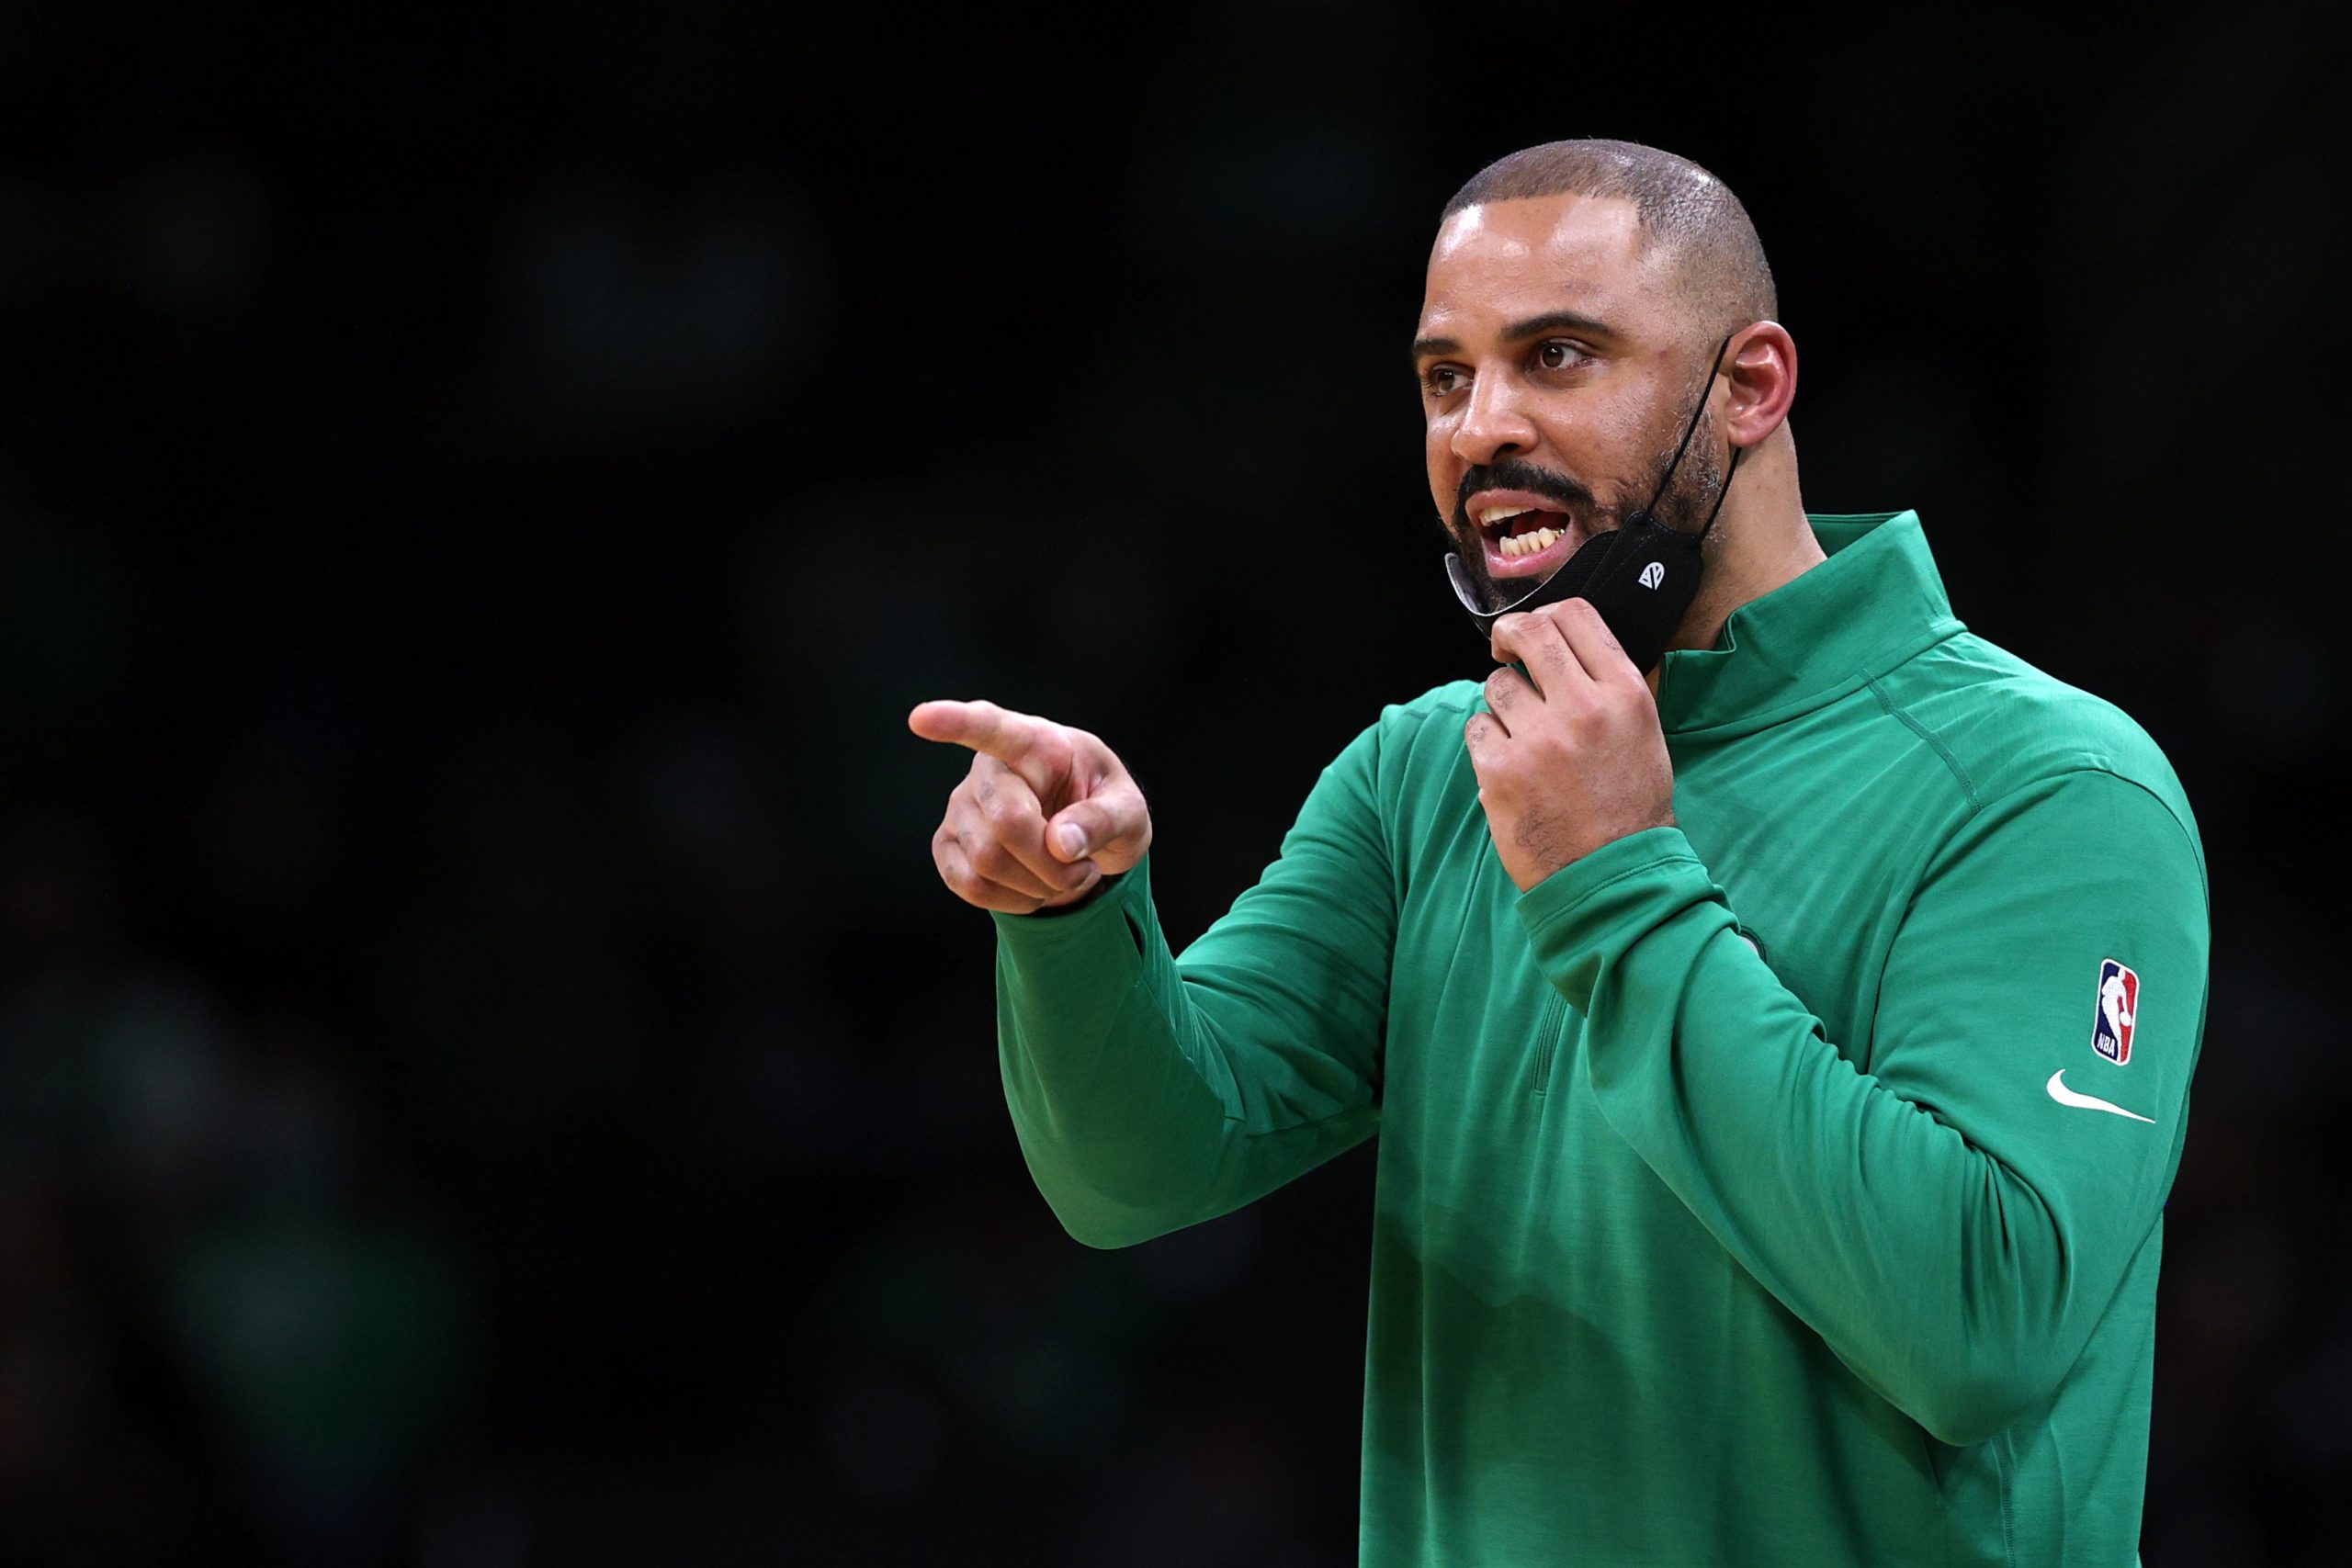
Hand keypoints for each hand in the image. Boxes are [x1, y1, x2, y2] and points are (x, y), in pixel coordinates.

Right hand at [908, 699, 1152, 913]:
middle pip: (1006, 822)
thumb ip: (1104, 820)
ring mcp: (961, 807)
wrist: (1083, 837)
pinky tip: (1033, 889)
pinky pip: (969, 885)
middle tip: (1084, 871)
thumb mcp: (1130, 811)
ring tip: (1063, 876)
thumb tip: (1060, 843)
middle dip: (1052, 864)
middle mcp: (988, 769)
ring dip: (1038, 886)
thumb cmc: (1104, 808)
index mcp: (1034, 742)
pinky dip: (1013, 900)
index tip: (921, 719)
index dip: (955, 723)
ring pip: (987, 860)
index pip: (990, 727)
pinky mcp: (947, 845)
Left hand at [1464, 598, 1675, 891]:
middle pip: (1529, 633)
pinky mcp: (1500, 770)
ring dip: (1504, 703)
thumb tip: (1570, 646)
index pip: (1575, 616)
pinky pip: (1478, 727)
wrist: (1612, 873)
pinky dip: (1488, 741)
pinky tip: (1509, 765)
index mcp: (1624, 693)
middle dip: (1508, 634)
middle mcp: (1582, 708)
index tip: (1533, 632)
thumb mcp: (1645, 733)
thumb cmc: (1630, 806)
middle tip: (1502, 647)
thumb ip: (1610, 686)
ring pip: (1497, 685)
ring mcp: (1538, 739)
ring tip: (1525, 739)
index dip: (1545, 615)